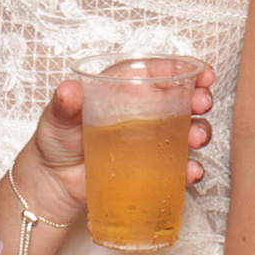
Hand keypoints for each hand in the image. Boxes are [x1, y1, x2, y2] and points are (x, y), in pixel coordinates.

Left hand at [18, 65, 216, 219]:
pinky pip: (178, 166)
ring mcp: (149, 140)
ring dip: (199, 131)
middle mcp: (142, 111)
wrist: (52, 185)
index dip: (183, 69)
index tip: (202, 72)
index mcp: (123, 89)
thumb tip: (68, 91)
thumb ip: (64, 105)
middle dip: (199, 98)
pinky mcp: (151, 168)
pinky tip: (191, 172)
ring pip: (185, 130)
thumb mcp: (57, 119)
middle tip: (202, 103)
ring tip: (196, 139)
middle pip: (180, 98)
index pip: (157, 72)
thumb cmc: (55, 141)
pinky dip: (190, 168)